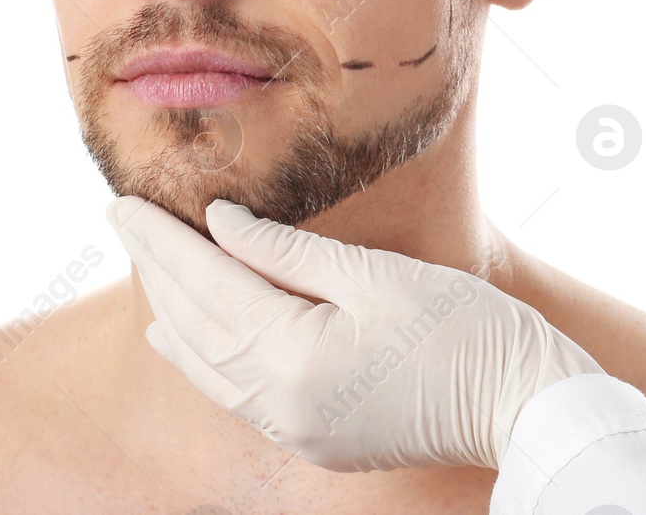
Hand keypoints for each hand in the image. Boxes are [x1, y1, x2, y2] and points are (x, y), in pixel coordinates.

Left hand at [105, 196, 602, 471]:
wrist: (524, 406)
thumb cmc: (465, 329)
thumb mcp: (376, 274)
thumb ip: (288, 253)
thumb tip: (222, 224)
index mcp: (295, 357)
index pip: (207, 287)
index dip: (163, 243)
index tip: (125, 204)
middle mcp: (283, 405)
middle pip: (197, 330)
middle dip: (158, 273)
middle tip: (121, 223)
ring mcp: (298, 431)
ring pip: (209, 372)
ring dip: (173, 321)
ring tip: (144, 278)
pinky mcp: (317, 441)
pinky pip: (238, 398)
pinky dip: (205, 362)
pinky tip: (190, 343)